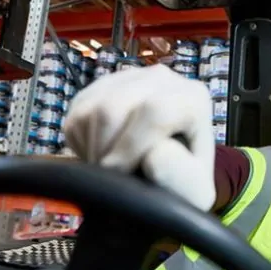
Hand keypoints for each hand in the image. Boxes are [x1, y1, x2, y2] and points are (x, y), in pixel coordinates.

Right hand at [63, 64, 215, 210]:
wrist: (163, 178)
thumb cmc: (181, 183)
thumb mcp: (191, 191)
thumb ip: (180, 177)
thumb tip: (154, 155)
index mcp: (193, 98)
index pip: (155, 111)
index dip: (131, 146)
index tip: (120, 174)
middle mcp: (162, 78)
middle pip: (114, 107)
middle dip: (105, 149)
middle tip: (111, 176)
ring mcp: (128, 77)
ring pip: (93, 109)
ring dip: (93, 148)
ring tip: (110, 166)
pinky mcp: (100, 86)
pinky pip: (77, 111)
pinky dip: (81, 142)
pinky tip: (103, 152)